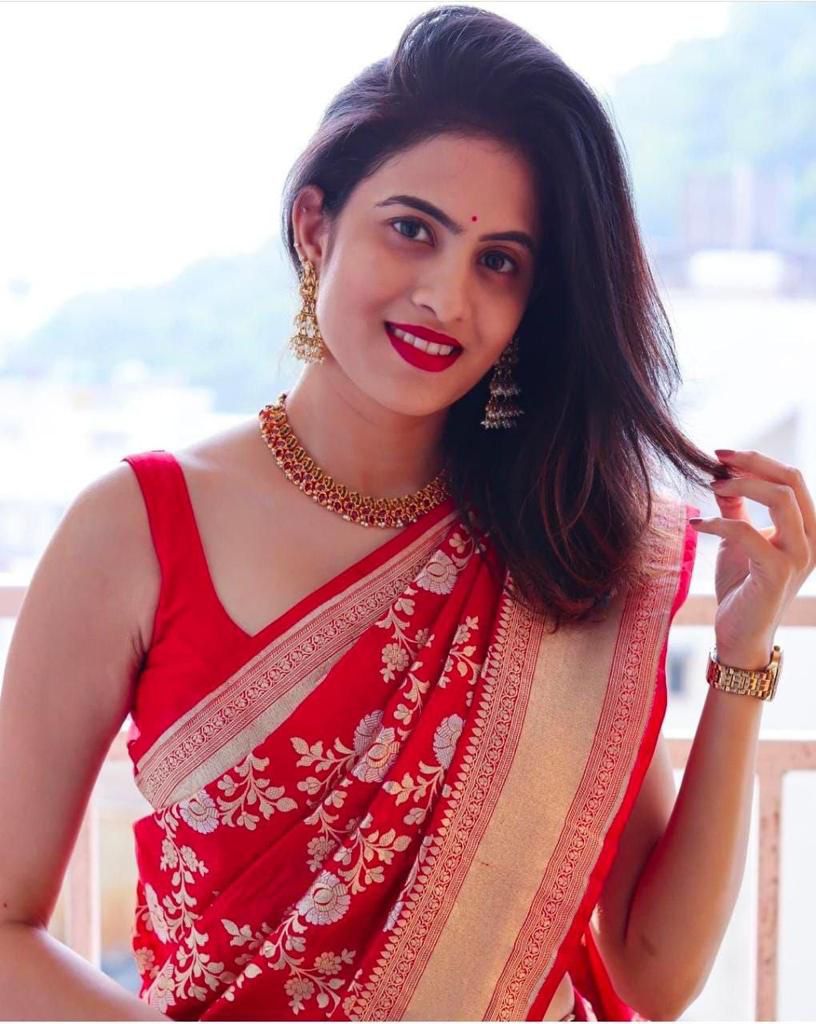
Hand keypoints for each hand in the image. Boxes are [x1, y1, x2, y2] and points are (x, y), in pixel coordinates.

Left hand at [690, 449, 815, 667]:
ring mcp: (799, 556)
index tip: (722, 454)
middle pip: (792, 480)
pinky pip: (747, 531)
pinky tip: (697, 524)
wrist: (740, 634)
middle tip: (716, 459)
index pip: (792, 478)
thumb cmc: (741, 585)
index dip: (758, 460)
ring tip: (711, 486)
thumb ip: (736, 506)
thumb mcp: (738, 538)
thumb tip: (721, 472)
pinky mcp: (777, 572)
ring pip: (781, 498)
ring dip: (741, 485)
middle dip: (752, 463)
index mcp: (808, 527)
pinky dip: (719, 522)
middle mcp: (812, 540)